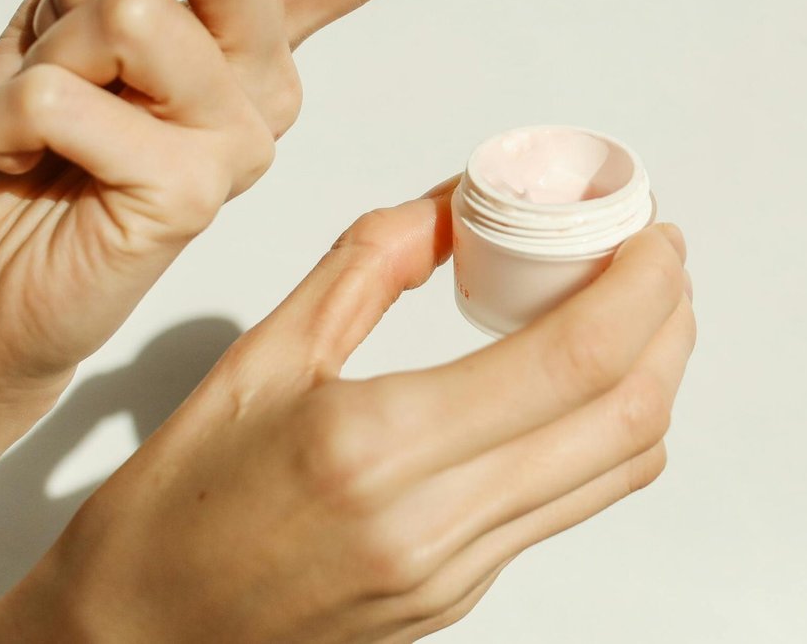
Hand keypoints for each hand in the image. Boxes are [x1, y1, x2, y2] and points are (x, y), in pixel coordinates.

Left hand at [0, 0, 575, 418]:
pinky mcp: (195, 194)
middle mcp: (272, 87)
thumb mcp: (56, 4)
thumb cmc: (29, 147)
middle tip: (66, 52)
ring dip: (47, 47)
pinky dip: (14, 112)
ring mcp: (245, 142)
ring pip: (133, 4)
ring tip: (48, 121)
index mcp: (257, 38)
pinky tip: (36, 164)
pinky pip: (74, 94)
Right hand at [0, 189, 695, 643]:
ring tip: (641, 312)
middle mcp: (432, 522)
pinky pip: (570, 507)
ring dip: (653, 380)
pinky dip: (605, 434)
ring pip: (616, 469)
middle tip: (660, 262)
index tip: (654, 235)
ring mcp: (455, 572)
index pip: (571, 360)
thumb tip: (457, 205)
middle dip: (671, 326)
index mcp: (376, 445)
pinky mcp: (460, 597)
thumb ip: (369, 266)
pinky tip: (584, 384)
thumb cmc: (176, 504)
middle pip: (624, 417)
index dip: (642, 288)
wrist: (135, 637)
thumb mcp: (259, 356)